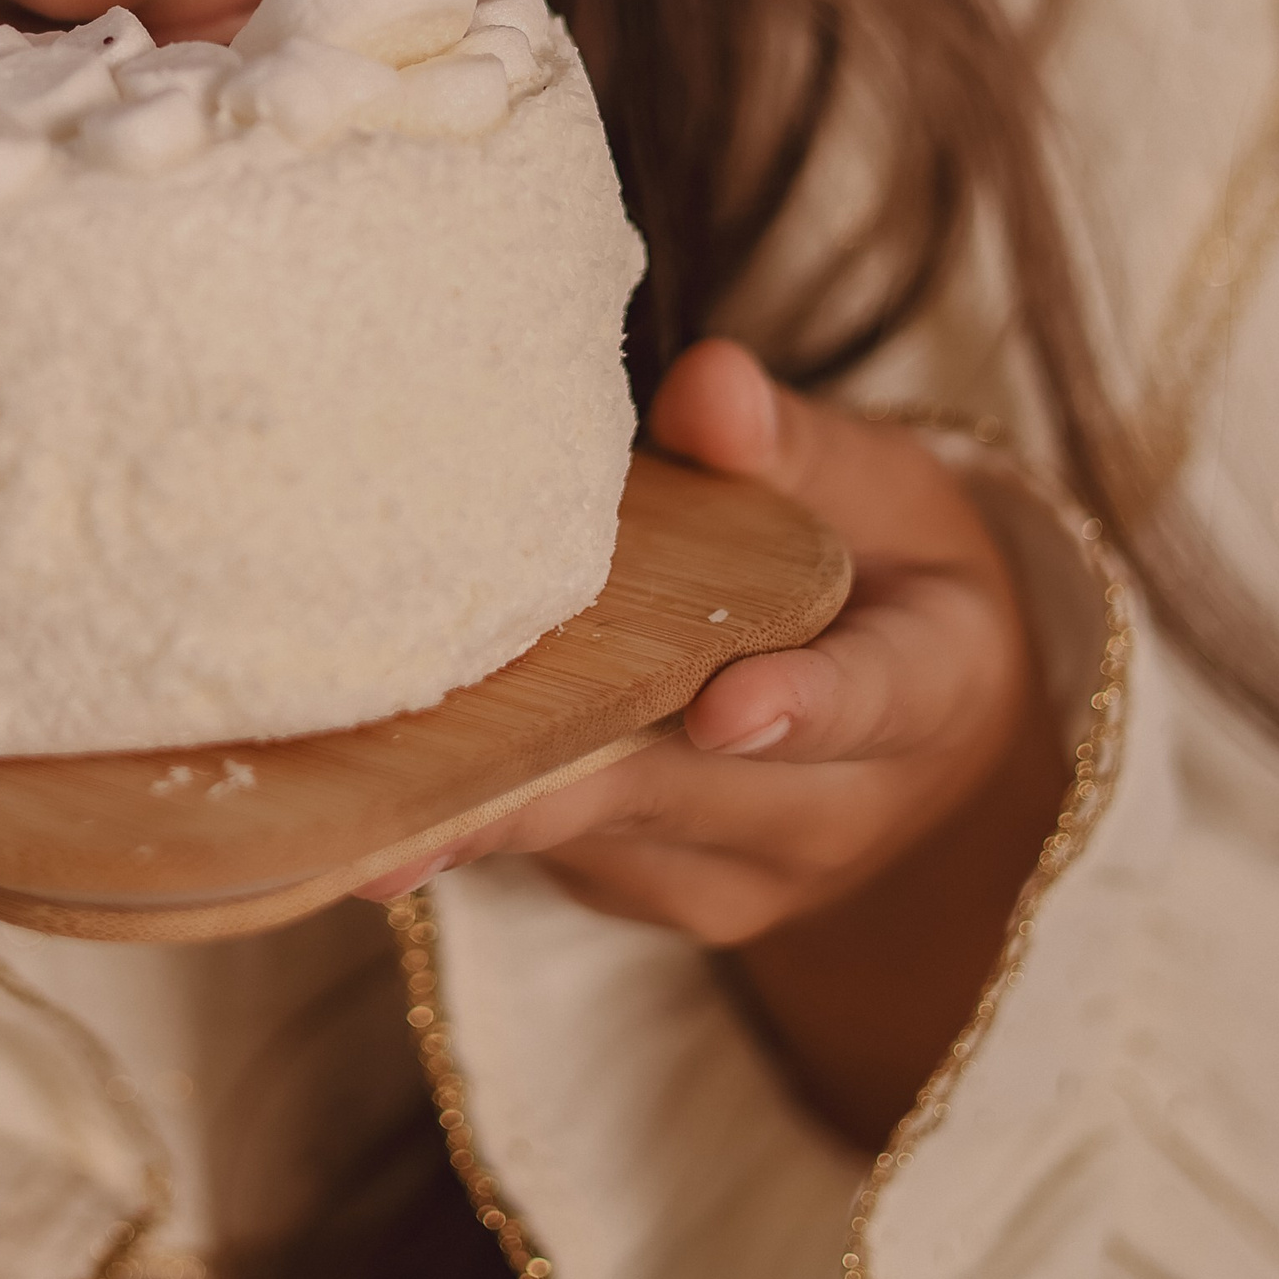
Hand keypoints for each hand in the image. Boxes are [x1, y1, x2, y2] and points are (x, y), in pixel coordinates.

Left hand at [361, 342, 1071, 1148]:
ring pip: (599, 832)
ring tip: (345, 778)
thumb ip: (791, 445)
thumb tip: (707, 388)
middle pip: (685, 792)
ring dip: (477, 803)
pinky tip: (365, 777)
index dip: (799, 705)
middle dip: (550, 787)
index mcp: (933, 685)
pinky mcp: (655, 890)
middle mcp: (842, 810)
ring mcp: (743, 872)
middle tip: (414, 803)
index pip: (871, 697)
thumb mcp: (878, 483)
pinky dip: (471, 805)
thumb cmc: (886, 565)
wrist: (916, 714)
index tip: (725, 706)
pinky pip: (558, 852)